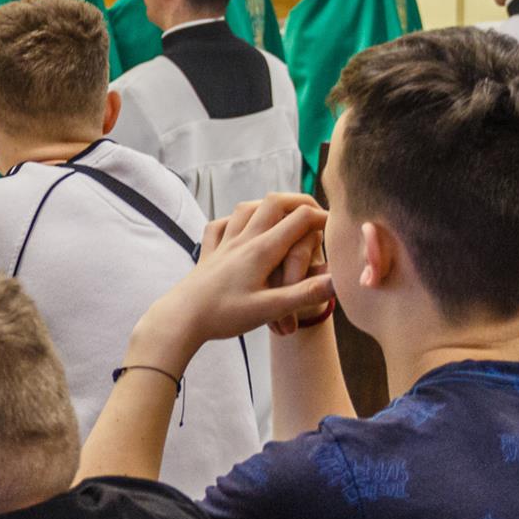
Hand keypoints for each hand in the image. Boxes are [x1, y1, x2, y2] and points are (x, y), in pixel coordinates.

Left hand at [131, 193, 335, 368]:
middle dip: (298, 201)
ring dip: (267, 205)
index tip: (338, 221)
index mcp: (261, 250)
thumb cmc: (224, 315)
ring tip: (281, 212)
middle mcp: (243, 239)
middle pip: (273, 203)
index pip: (299, 219)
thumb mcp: (268, 309)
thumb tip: (337, 280)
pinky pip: (220, 225)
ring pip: (246, 208)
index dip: (323, 216)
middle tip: (315, 208)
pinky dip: (233, 220)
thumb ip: (303, 293)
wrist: (180, 318)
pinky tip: (237, 227)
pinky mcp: (208, 253)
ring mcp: (223, 243)